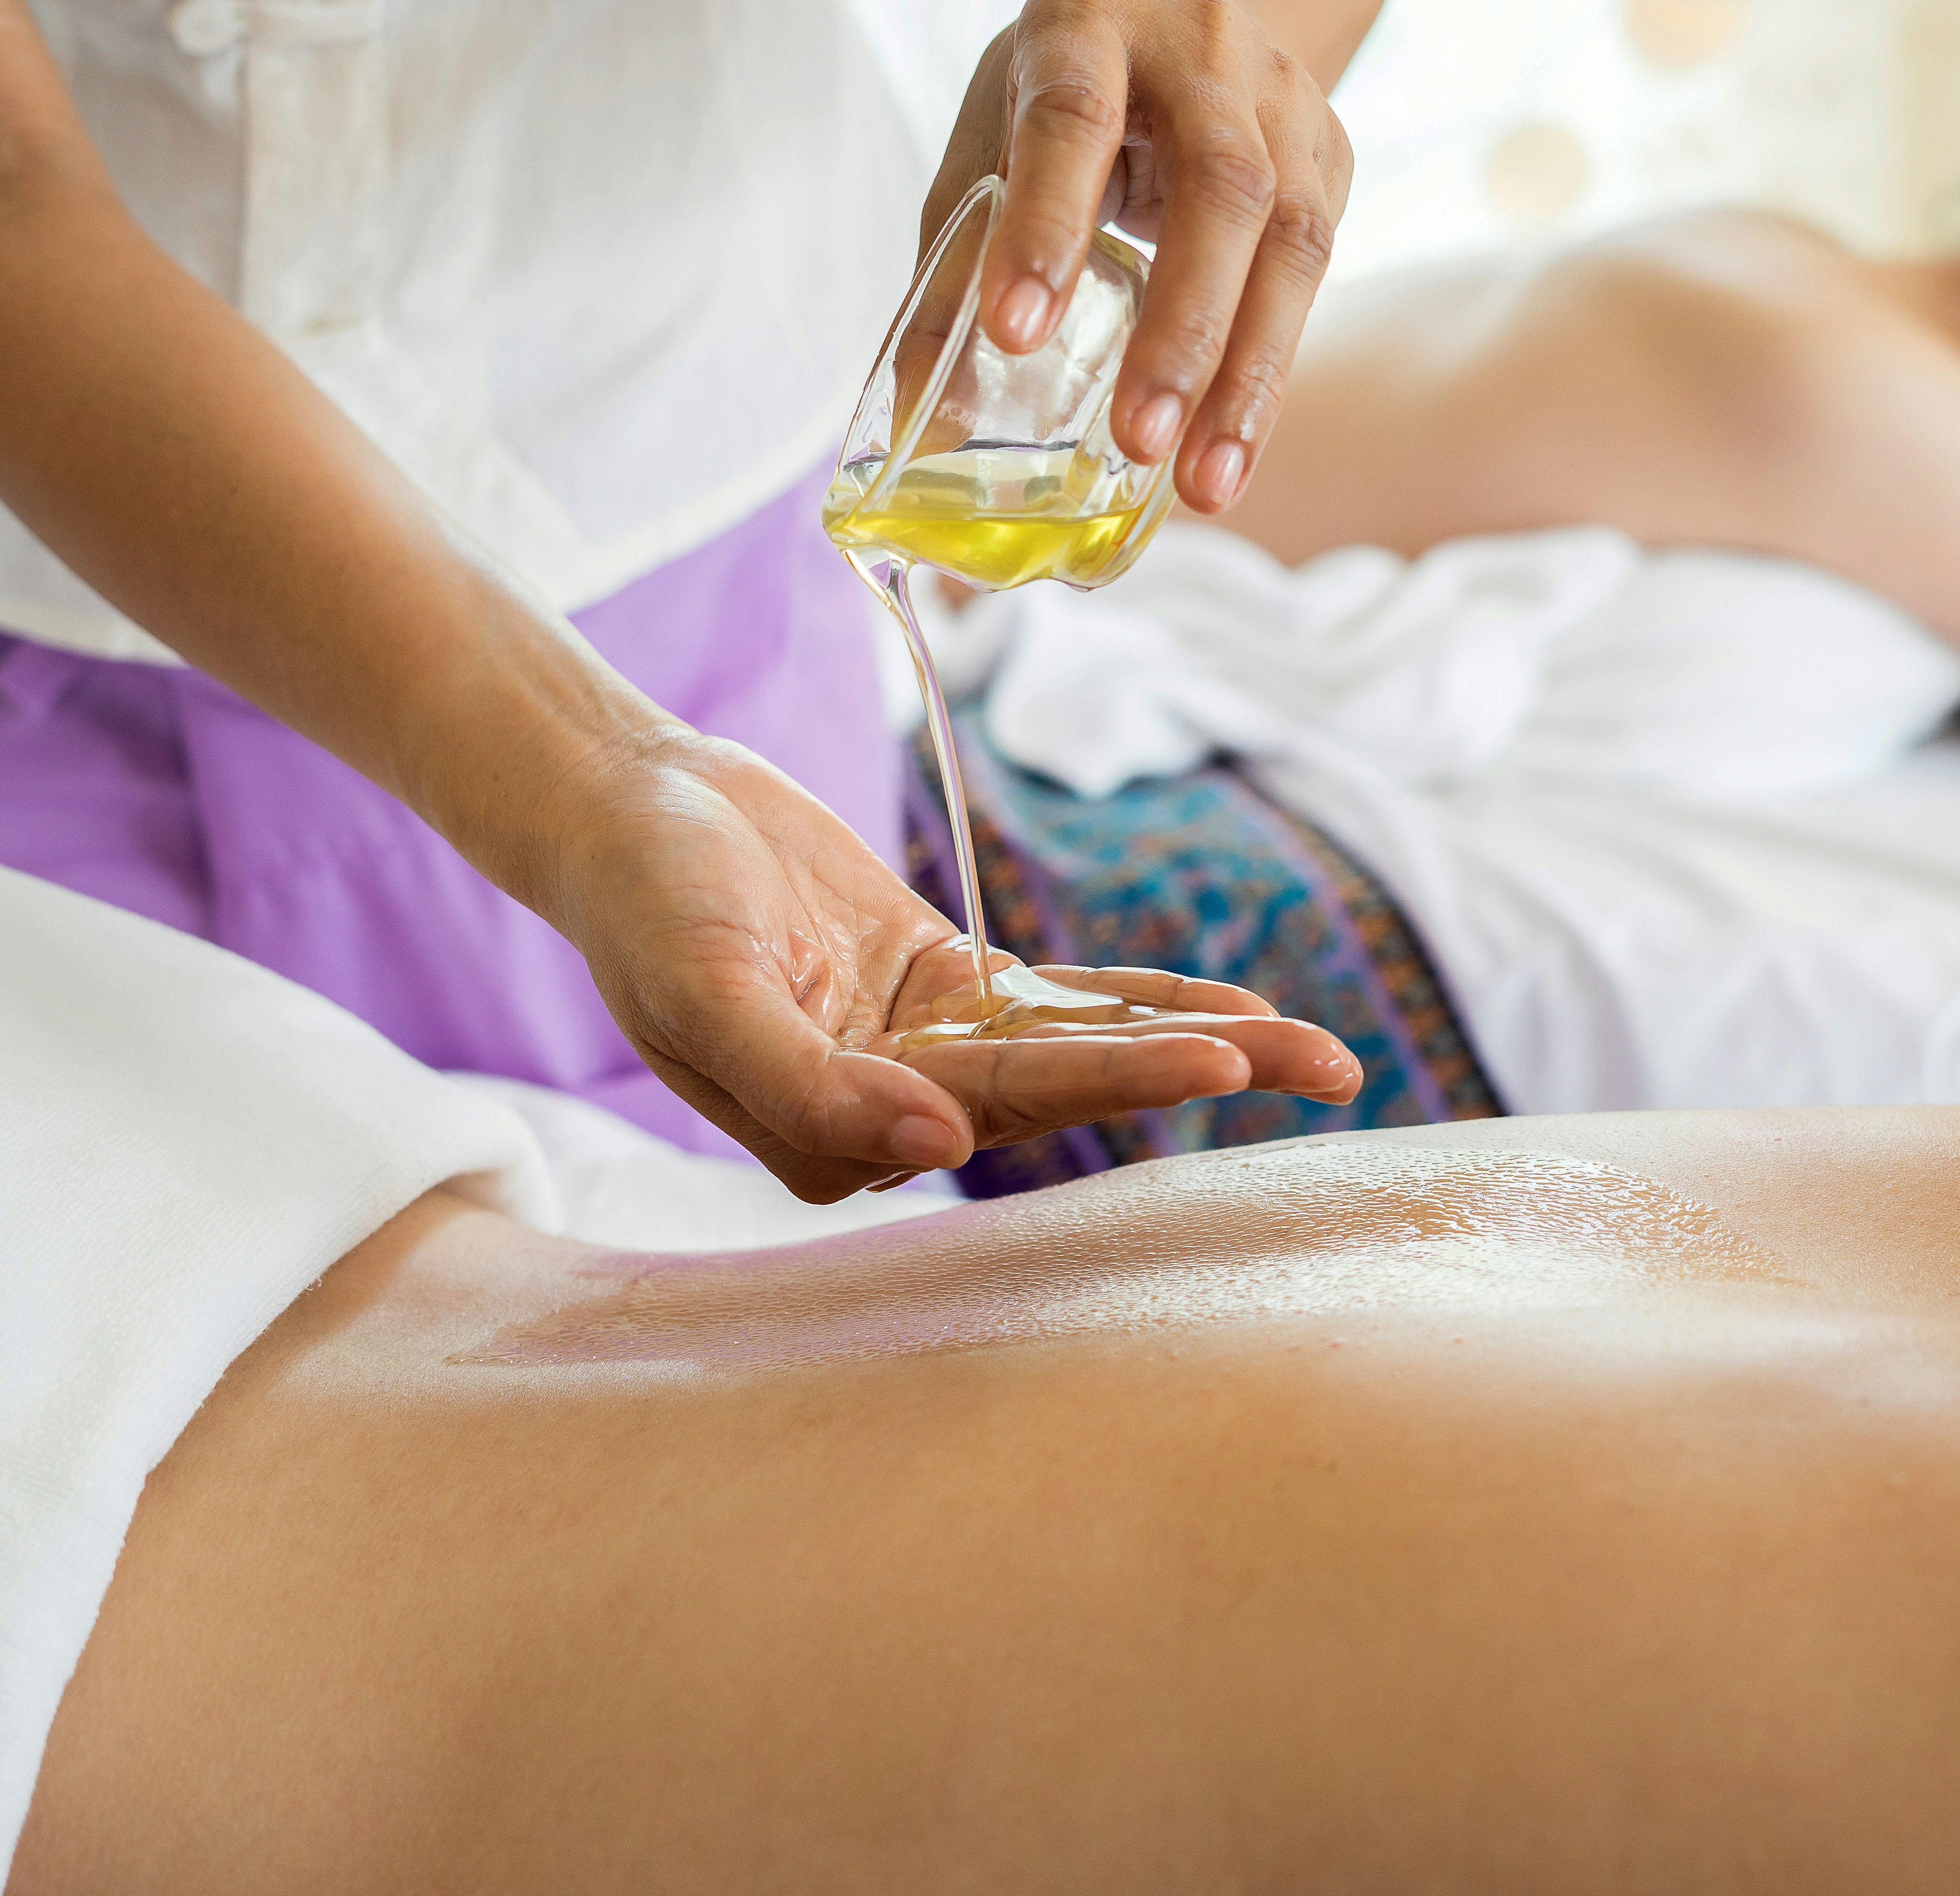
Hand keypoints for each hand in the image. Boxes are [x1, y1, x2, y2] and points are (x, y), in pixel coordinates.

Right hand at [534, 731, 1362, 1202]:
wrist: (629, 807)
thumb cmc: (646, 901)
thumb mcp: (705, 991)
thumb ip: (809, 1085)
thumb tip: (935, 1151)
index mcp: (836, 1134)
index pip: (999, 1111)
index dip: (1114, 1085)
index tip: (1219, 1061)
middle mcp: (897, 1108)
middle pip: (1070, 1093)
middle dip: (1200, 1076)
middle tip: (1330, 1066)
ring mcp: (929, 1049)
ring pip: (1084, 1051)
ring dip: (1199, 1044)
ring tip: (1322, 1052)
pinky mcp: (947, 988)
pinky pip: (1065, 1001)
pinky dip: (1146, 1001)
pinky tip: (1237, 1009)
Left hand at [923, 0, 1355, 514]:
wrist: (1185, 36)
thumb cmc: (1069, 102)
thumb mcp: (995, 150)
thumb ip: (955, 270)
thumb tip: (921, 416)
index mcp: (1089, 29)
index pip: (1073, 120)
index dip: (1046, 224)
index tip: (1014, 333)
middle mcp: (1203, 53)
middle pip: (1218, 188)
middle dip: (1181, 328)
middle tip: (1138, 439)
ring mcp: (1283, 104)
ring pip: (1291, 241)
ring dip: (1246, 377)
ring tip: (1203, 483)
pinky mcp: (1330, 160)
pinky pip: (1315, 277)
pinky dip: (1268, 376)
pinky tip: (1231, 451)